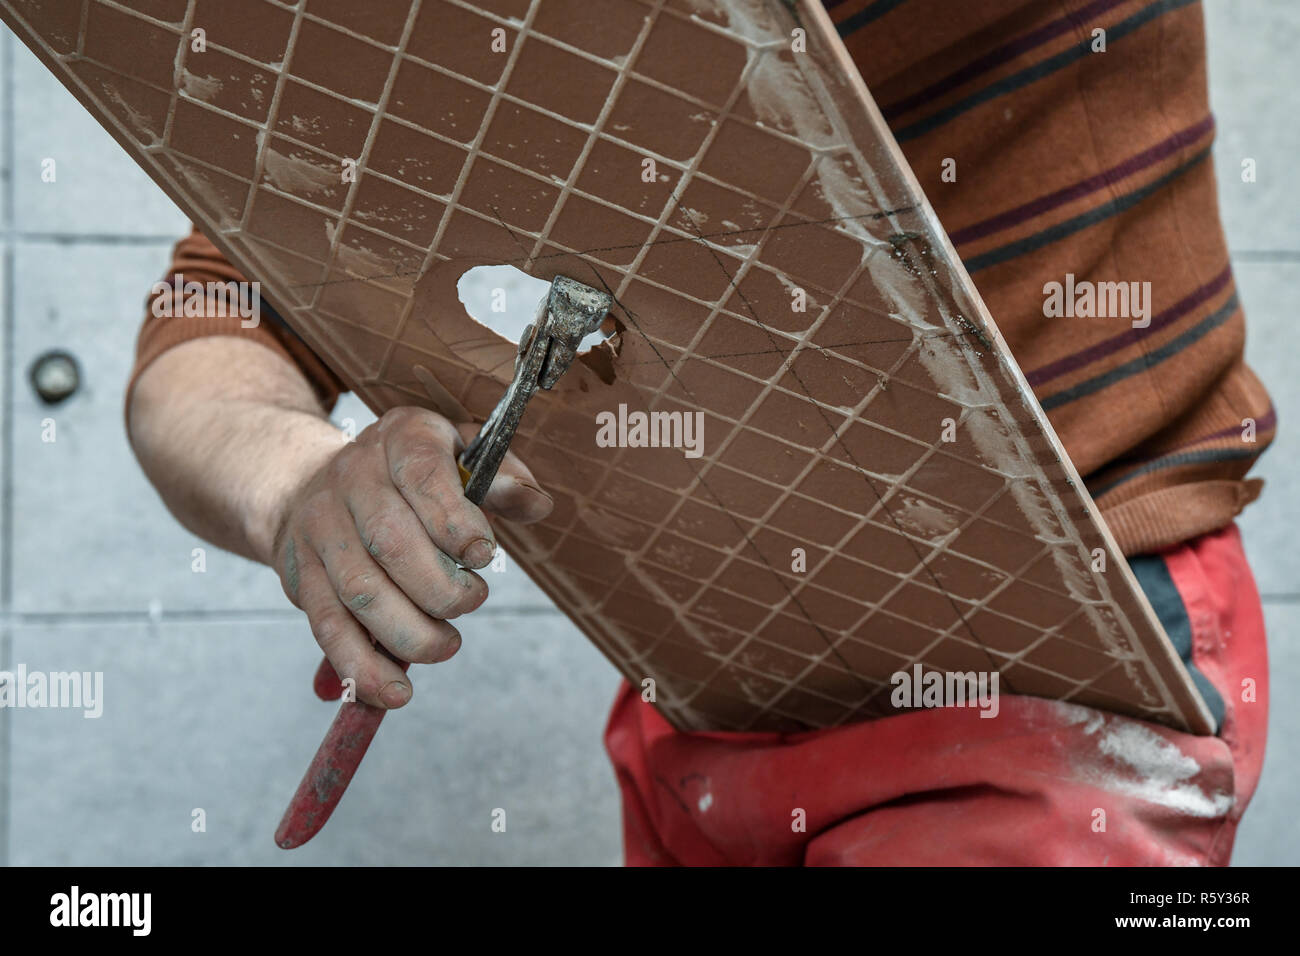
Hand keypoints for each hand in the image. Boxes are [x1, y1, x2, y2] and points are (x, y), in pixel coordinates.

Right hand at [271, 406, 552, 708]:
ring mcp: (320, 529)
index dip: (456, 521)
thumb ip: (503, 479)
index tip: (485, 555)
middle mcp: (351, 478)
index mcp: (401, 438)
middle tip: (472, 602)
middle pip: (390, 541)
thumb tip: (536, 504)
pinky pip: (329, 629)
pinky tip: (395, 691)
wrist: (313, 481)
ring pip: (361, 592)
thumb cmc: (412, 475)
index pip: (423, 475)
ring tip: (446, 646)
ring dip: (410, 634)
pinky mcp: (302, 577)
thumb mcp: (461, 453)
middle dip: (440, 588)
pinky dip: (362, 667)